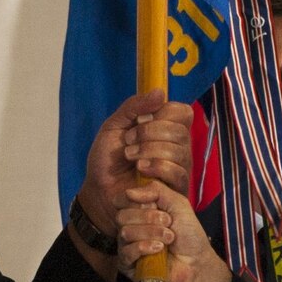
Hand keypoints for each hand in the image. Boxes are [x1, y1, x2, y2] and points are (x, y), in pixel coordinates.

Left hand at [77, 93, 193, 234]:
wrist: (99, 190)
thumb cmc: (108, 159)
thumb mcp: (114, 126)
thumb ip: (134, 107)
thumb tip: (160, 92)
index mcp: (166, 128)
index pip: (183, 112)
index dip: (164, 113)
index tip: (140, 121)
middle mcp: (177, 147)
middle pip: (180, 131)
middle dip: (150, 134)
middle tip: (128, 143)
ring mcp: (179, 168)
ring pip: (179, 151)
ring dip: (150, 151)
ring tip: (130, 158)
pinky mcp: (176, 188)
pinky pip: (177, 172)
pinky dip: (156, 167)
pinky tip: (140, 171)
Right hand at [118, 182, 233, 281]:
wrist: (197, 262)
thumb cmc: (189, 235)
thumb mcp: (177, 203)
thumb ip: (156, 190)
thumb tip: (130, 191)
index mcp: (139, 212)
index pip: (121, 200)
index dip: (133, 199)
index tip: (153, 203)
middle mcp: (131, 227)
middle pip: (122, 215)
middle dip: (148, 217)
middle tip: (168, 223)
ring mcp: (127, 246)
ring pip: (125, 233)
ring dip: (151, 233)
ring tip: (169, 238)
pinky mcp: (128, 264)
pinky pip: (126, 251)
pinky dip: (145, 248)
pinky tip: (159, 250)